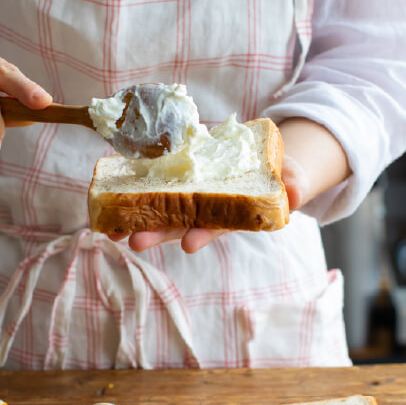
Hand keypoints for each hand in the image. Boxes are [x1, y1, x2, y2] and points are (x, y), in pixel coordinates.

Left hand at [115, 154, 309, 253]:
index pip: (216, 226)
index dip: (203, 234)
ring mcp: (190, 197)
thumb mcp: (294, 178)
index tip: (189, 245)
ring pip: (161, 212)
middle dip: (157, 234)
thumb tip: (294, 192)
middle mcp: (207, 210)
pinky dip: (131, 195)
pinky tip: (110, 199)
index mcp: (233, 214)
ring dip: (136, 222)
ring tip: (113, 231)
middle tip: (134, 241)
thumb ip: (295, 184)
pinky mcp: (177, 178)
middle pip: (179, 225)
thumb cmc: (281, 175)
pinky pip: (152, 187)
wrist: (266, 160)